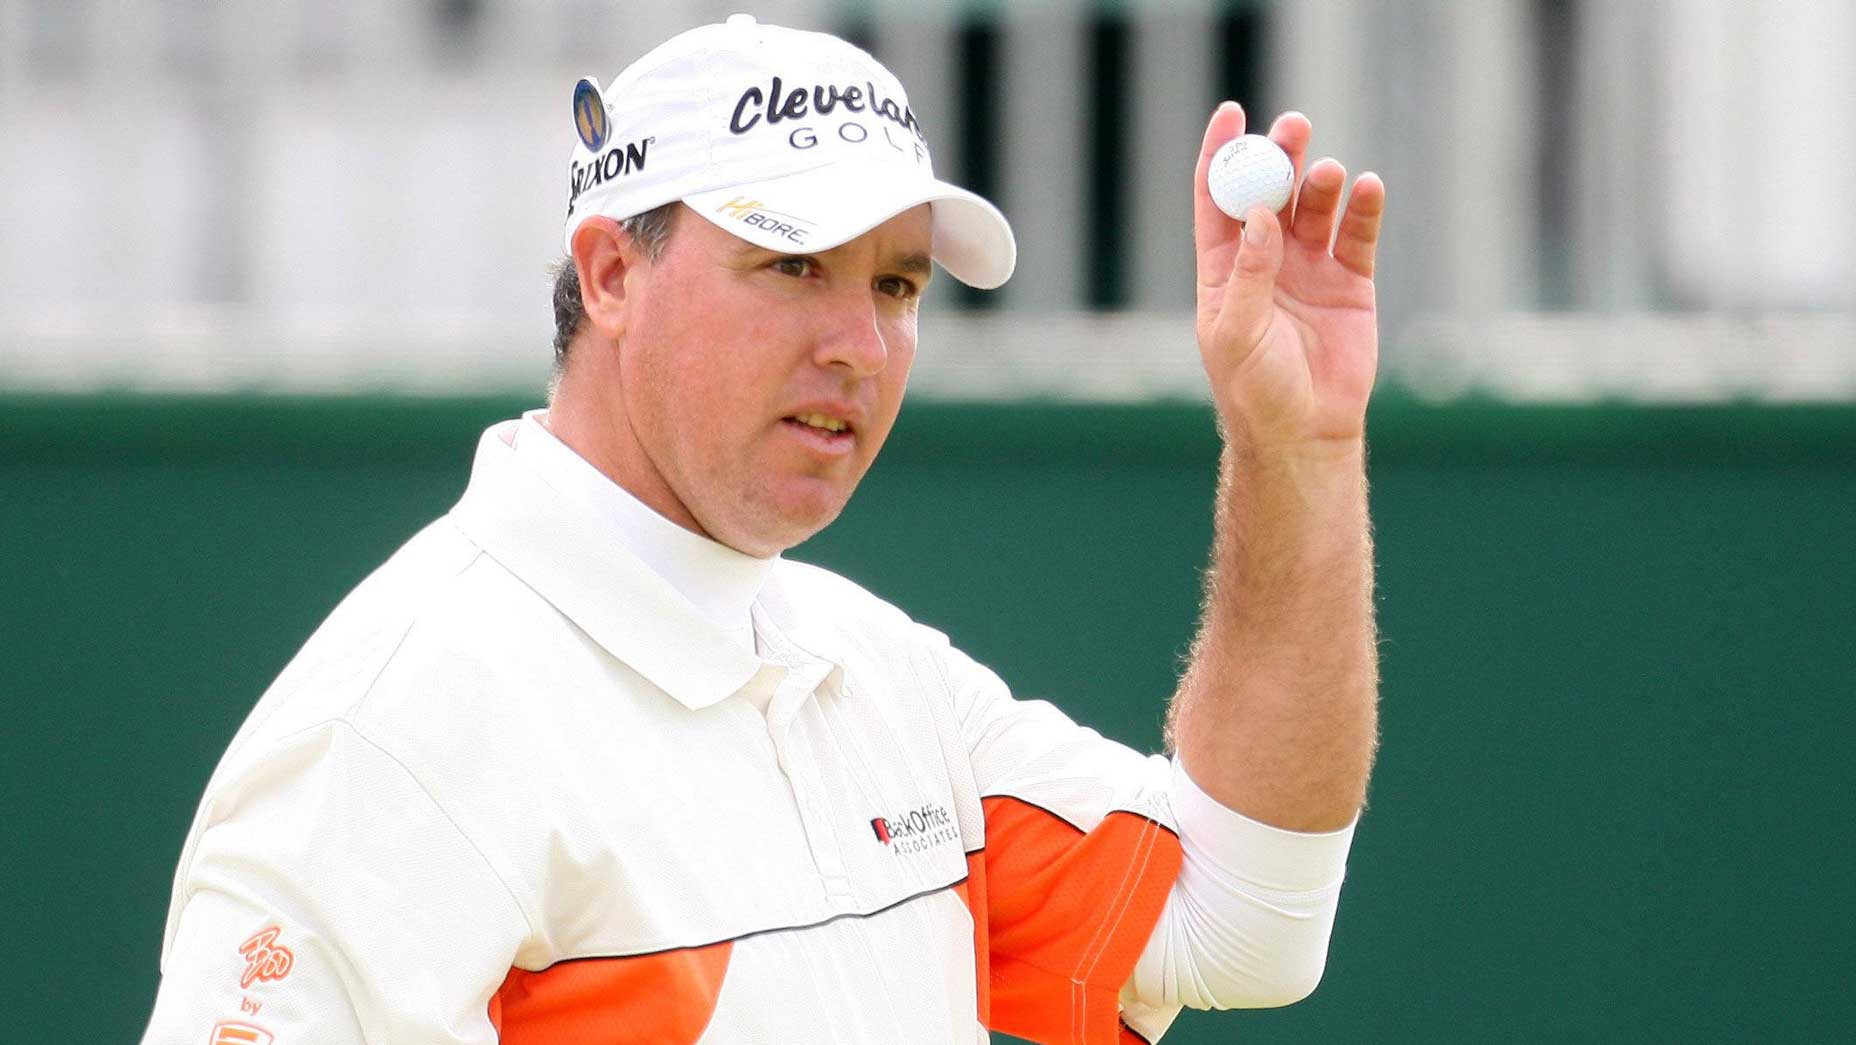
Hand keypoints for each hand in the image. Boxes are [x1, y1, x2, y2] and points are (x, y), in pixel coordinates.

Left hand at [1193, 103, 1385, 450]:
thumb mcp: (1237, 334)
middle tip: (1294, 126)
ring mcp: (1310, 268)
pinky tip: (1368, 188)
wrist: (1306, 431)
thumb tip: (1259, 218)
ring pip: (1315, 207)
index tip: (1232, 113)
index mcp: (1225, 268)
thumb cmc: (1255, 390)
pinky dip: (1364, 209)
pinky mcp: (1351, 282)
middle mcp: (1266, 259)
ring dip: (1321, 183)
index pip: (1217, 198)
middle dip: (1280, 155)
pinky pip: (1358, 235)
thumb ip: (1247, 275)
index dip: (1221, 154)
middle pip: (1271, 191)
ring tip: (1327, 174)